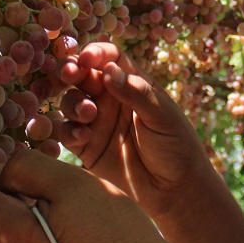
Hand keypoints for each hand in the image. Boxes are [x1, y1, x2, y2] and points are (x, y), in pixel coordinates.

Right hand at [54, 43, 215, 221]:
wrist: (174, 189)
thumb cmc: (176, 146)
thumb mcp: (162, 116)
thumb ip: (136, 93)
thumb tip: (108, 70)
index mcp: (132, 83)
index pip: (109, 58)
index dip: (96, 53)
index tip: (87, 58)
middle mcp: (111, 98)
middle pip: (83, 75)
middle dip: (72, 71)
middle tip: (70, 75)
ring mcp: (97, 122)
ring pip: (70, 101)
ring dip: (73, 102)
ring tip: (88, 114)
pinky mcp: (87, 147)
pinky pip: (67, 132)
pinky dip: (69, 130)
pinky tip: (84, 137)